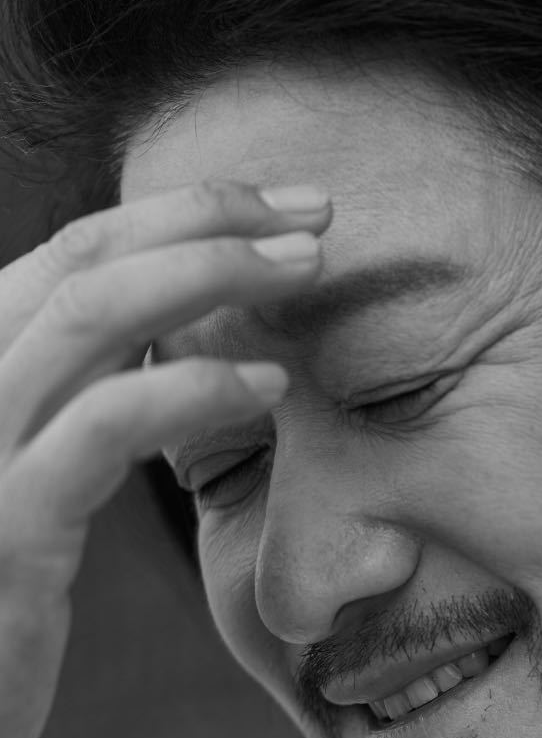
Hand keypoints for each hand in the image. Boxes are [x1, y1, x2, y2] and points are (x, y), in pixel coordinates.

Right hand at [0, 179, 329, 737]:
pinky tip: (271, 390)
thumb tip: (190, 356)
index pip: (69, 255)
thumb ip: (82, 419)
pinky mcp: (1, 531)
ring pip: (84, 318)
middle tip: (314, 214)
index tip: (282, 206)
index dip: (175, 214)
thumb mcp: (32, 500)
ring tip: (306, 267)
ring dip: (206, 275)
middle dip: (202, 219)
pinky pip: (99, 432)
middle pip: (78, 261)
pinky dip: (190, 392)